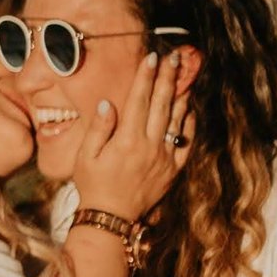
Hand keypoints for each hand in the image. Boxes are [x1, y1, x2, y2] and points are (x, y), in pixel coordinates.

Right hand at [70, 47, 194, 224]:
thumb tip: (107, 103)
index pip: (139, 99)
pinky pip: (186, 143)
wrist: (111, 219)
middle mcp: (149, 145)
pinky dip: (189, 125)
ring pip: (177, 120)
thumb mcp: (86, 156)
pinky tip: (189, 111)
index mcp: (127, 139)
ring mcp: (163, 158)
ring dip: (181, 95)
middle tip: (175, 57)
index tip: (152, 57)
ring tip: (186, 76)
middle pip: (162, 104)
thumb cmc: (93, 186)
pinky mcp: (172, 170)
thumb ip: (99, 128)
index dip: (146, 76)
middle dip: (168, 77)